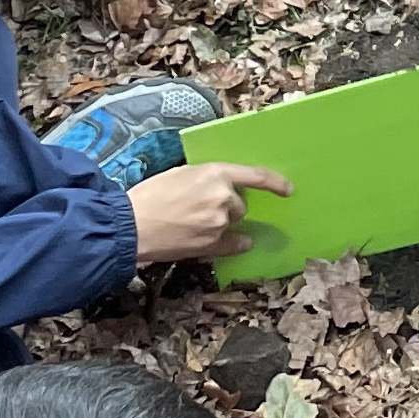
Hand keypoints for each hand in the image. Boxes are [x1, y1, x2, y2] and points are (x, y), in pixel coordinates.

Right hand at [128, 160, 292, 262]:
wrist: (131, 226)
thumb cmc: (149, 196)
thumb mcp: (179, 174)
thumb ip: (204, 177)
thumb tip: (218, 183)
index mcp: (214, 173)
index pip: (255, 176)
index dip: (275, 182)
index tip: (287, 189)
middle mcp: (222, 196)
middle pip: (239, 204)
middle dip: (227, 205)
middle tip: (200, 208)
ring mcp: (219, 222)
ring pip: (233, 221)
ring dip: (222, 222)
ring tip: (195, 223)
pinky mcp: (212, 244)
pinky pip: (235, 243)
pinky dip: (236, 243)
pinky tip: (234, 243)